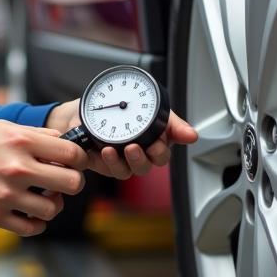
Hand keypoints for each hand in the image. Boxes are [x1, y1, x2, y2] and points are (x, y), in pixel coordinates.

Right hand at [0, 121, 89, 236]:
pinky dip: (36, 223)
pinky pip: (32, 228)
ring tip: (42, 198)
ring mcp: (7, 194)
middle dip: (71, 183)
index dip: (78, 159)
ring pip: (53, 209)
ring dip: (52, 204)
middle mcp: (17, 168)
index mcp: (21, 141)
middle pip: (72, 183)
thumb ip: (33, 133)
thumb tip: (61, 139)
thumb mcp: (0, 126)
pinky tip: (29, 214)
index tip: (73, 163)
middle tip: (62, 183)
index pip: (72, 153)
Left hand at [45, 99, 197, 179]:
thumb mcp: (147, 105)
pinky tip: (106, 150)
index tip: (159, 142)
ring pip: (132, 170)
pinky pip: (112, 169)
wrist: (83, 110)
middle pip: (150, 164)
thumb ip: (171, 121)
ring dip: (130, 161)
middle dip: (147, 158)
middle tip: (138, 146)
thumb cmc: (114, 106)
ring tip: (124, 148)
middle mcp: (140, 152)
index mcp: (153, 139)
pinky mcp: (106, 164)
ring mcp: (122, 159)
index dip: (163, 151)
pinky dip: (111, 161)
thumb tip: (193, 135)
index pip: (164, 153)